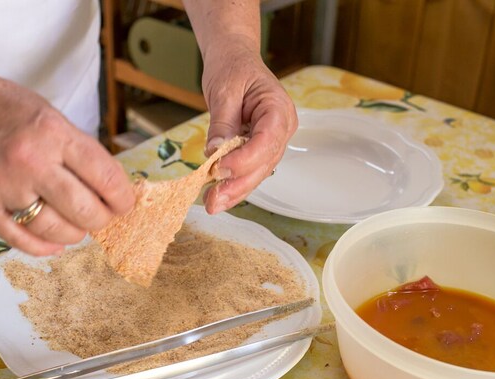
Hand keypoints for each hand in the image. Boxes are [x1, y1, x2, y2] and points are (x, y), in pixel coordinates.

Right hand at [0, 69, 134, 255]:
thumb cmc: (5, 108)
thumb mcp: (50, 115)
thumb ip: (77, 150)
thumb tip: (109, 187)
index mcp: (53, 133)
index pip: (103, 175)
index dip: (122, 197)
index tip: (125, 204)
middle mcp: (30, 161)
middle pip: (82, 208)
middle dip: (102, 219)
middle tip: (102, 217)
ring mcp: (4, 185)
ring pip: (54, 229)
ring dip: (74, 234)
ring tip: (77, 227)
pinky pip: (19, 238)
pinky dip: (42, 247)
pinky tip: (54, 244)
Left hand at [199, 41, 296, 213]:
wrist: (234, 59)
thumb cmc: (233, 67)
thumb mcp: (224, 91)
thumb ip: (222, 124)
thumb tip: (216, 152)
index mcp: (279, 110)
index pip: (266, 141)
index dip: (245, 160)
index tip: (220, 169)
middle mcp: (281, 129)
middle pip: (264, 164)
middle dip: (238, 185)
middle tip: (214, 201)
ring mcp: (272, 141)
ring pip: (257, 172)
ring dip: (235, 191)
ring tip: (213, 204)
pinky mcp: (258, 149)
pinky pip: (249, 170)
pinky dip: (234, 184)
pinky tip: (218, 197)